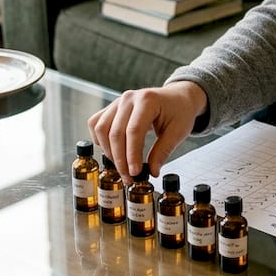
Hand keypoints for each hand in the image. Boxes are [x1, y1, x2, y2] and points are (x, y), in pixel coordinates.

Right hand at [87, 81, 207, 176]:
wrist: (177, 98)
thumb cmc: (179, 112)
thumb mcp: (178, 131)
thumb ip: (163, 151)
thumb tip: (152, 172)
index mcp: (148, 100)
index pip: (134, 131)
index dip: (132, 155)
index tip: (134, 173)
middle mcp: (129, 98)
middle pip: (115, 132)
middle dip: (120, 159)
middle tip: (128, 178)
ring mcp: (118, 102)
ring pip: (101, 129)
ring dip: (108, 152)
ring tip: (121, 167)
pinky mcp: (112, 108)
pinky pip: (96, 123)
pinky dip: (99, 139)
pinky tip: (111, 151)